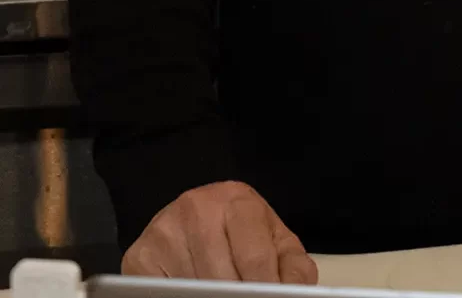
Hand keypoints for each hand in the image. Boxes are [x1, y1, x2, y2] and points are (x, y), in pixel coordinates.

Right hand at [122, 181, 318, 282]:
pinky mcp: (138, 257)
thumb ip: (294, 269)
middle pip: (222, 279)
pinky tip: (194, 295)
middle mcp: (196, 207)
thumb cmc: (243, 233)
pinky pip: (162, 294)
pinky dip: (181, 297)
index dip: (266, 291)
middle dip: (238, 297)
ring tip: (222, 296)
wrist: (198, 218)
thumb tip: (296, 293)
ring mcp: (163, 231)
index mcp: (236, 200)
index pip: (255, 259)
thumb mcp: (276, 242)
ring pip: (192, 289)